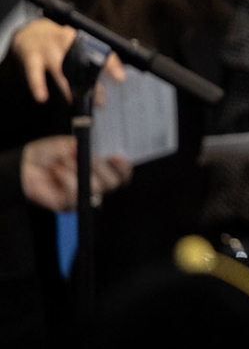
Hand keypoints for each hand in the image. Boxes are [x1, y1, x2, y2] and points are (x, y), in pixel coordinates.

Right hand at [10, 18, 124, 104]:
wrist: (29, 31)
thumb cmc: (60, 42)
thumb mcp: (77, 46)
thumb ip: (93, 62)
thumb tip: (112, 83)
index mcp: (81, 38)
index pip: (100, 50)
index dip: (111, 64)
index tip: (120, 78)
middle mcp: (66, 40)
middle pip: (81, 61)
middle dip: (90, 81)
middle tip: (99, 100)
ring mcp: (47, 48)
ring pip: (60, 68)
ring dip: (68, 87)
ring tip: (76, 101)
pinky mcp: (31, 56)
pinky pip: (34, 72)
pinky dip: (38, 85)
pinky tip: (42, 97)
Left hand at [18, 134, 132, 212]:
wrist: (23, 165)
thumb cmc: (47, 153)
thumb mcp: (70, 143)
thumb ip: (86, 146)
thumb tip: (97, 151)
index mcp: (100, 168)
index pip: (122, 173)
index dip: (123, 166)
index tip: (115, 156)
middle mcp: (94, 183)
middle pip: (114, 183)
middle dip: (101, 167)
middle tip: (88, 157)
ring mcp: (82, 196)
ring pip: (97, 188)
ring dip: (80, 170)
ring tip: (64, 161)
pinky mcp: (69, 204)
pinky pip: (77, 194)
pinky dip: (67, 178)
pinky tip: (57, 171)